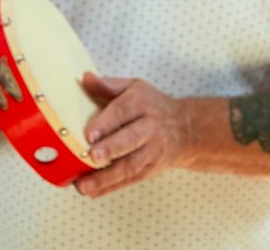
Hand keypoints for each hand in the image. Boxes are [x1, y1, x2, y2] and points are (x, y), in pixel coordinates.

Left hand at [74, 72, 190, 198]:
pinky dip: (111, 187)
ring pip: (131, 165)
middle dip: (111, 149)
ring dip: (107, 177)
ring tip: (85, 185)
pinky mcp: (151, 169)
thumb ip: (107, 85)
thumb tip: (85, 78)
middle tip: (92, 156)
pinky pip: (130, 179)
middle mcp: (150, 127)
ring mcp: (152, 151)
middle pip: (131, 139)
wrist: (184, 128)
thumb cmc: (152, 106)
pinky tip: (92, 191)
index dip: (106, 122)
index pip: (123, 111)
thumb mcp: (133, 88)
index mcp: (142, 103)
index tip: (89, 133)